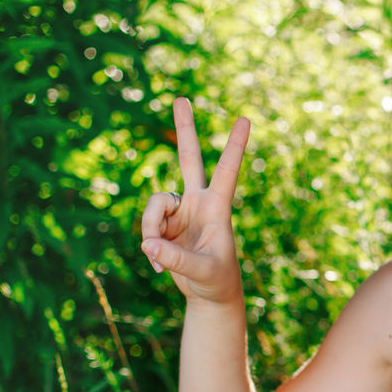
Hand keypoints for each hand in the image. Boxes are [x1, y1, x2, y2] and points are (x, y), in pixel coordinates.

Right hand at [140, 97, 250, 304]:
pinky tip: (159, 266)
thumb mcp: (201, 271)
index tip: (245, 118)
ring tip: (161, 258)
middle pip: (189, 159)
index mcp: (218, 207)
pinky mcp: (163, 224)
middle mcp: (198, 202)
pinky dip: (150, 247)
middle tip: (181, 98)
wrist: (208, 294)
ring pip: (155, 205)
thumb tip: (149, 243)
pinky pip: (147, 226)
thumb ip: (176, 259)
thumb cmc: (216, 280)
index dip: (234, 146)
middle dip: (185, 130)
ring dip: (152, 229)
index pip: (227, 171)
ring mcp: (179, 211)